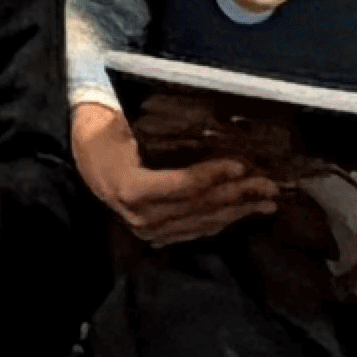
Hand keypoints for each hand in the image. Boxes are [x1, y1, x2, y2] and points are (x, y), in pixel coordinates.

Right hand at [71, 101, 276, 244]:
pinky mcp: (158, 235)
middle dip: (238, 196)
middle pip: (198, 206)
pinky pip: (196, 230)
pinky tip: (242, 213)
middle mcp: (142, 217)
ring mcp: (150, 230)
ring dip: (238, 212)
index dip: (213, 176)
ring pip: (202, 222)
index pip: (181, 186)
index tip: (241, 164)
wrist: (86, 159)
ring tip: (267, 203)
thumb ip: (157, 131)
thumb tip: (205, 122)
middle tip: (269, 186)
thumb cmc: (104, 135)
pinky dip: (222, 221)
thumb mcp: (119, 127)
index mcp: (131, 189)